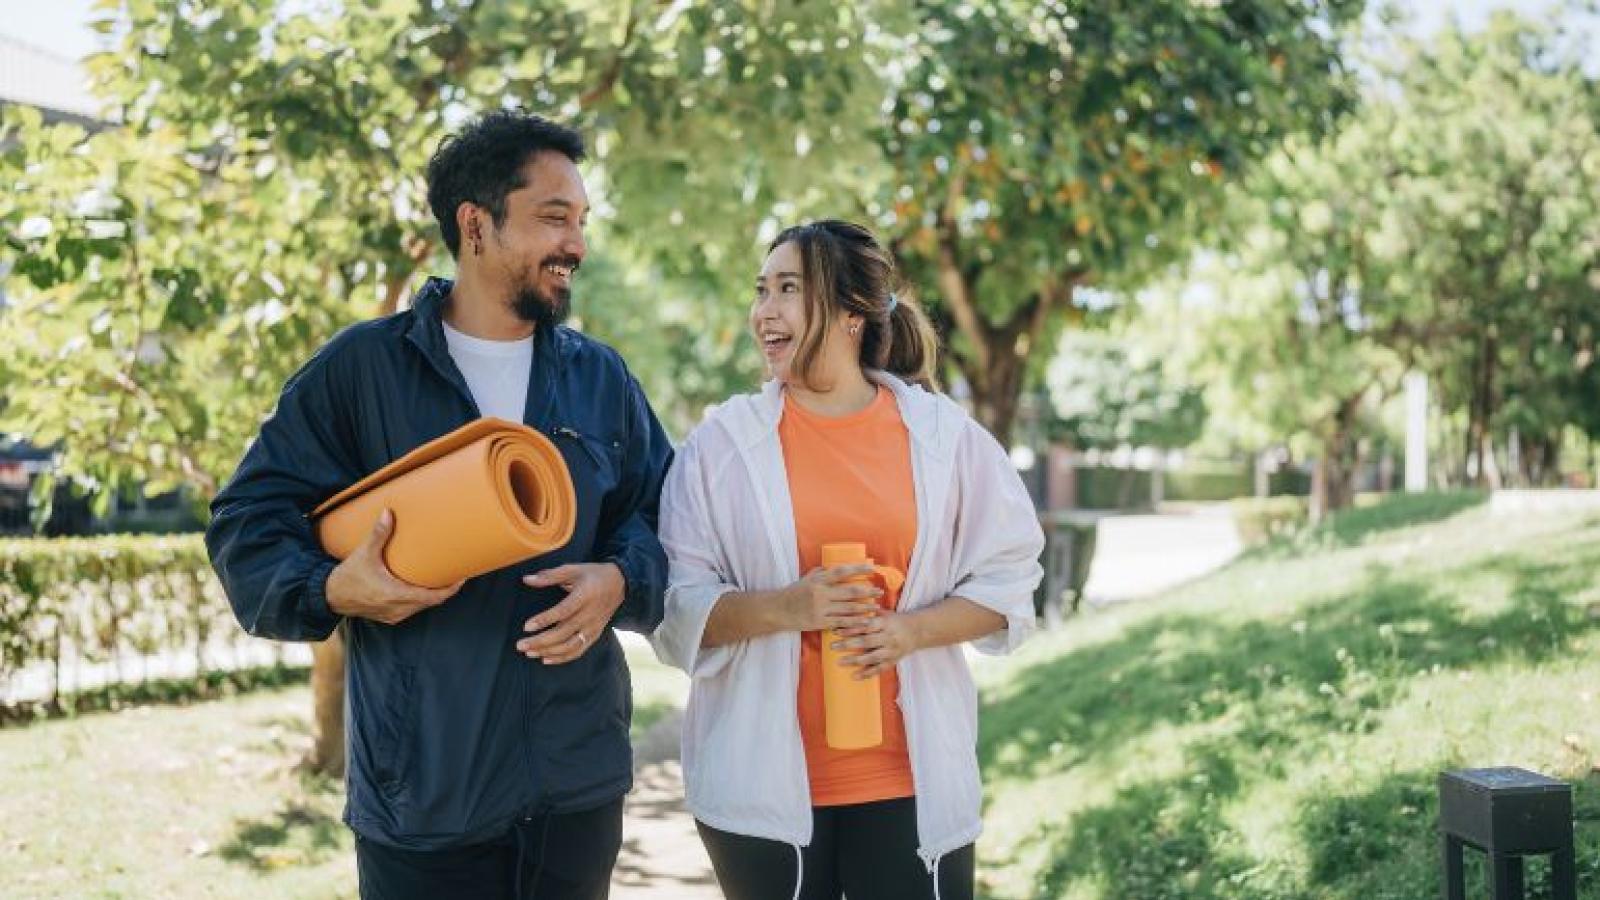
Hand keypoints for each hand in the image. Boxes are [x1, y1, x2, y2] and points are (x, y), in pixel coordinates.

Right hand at [324, 509, 463, 624]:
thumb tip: (388, 512)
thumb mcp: (364, 554)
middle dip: (445, 589)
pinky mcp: (389, 617)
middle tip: (457, 571)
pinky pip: (412, 609)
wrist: (330, 597)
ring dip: (433, 595)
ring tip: (443, 578)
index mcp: (396, 595)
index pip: (434, 597)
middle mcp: (398, 609)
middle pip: (431, 601)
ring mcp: (394, 615)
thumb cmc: (349, 576)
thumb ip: (378, 535)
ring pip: (422, 606)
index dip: (451, 589)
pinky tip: (422, 587)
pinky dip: (420, 600)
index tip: (463, 577)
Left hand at [516, 563, 625, 664]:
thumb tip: (527, 579)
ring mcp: (593, 627)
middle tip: (520, 646)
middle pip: (564, 633)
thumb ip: (550, 576)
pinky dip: (562, 658)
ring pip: (570, 645)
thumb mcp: (573, 569)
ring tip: (530, 653)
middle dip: (541, 641)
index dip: (545, 620)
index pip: (563, 611)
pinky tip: (546, 659)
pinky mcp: (595, 635)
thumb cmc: (593, 575)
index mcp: (585, 596)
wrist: (620, 584)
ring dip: (549, 652)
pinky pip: (578, 650)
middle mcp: (590, 614)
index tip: (527, 627)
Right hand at [781, 564, 883, 632]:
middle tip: (879, 591)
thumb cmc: (795, 592)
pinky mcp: (820, 622)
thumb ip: (823, 573)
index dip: (859, 570)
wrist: (778, 610)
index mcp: (819, 580)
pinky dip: (855, 622)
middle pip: (850, 591)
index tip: (872, 570)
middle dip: (867, 591)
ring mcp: (821, 609)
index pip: (842, 572)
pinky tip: (865, 622)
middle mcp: (821, 593)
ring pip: (849, 608)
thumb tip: (841, 567)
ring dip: (865, 608)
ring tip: (876, 607)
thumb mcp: (807, 578)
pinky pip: (841, 623)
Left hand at [832, 611, 921, 678]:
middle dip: (848, 644)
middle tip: (832, 646)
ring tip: (839, 662)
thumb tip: (848, 609)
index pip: (866, 626)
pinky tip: (854, 676)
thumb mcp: (885, 614)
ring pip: (871, 657)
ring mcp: (891, 651)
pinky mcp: (892, 661)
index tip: (837, 631)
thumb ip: (868, 613)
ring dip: (854, 660)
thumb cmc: (896, 621)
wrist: (918, 632)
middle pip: (866, 641)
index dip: (852, 629)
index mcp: (885, 623)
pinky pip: (879, 669)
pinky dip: (867, 673)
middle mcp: (888, 637)